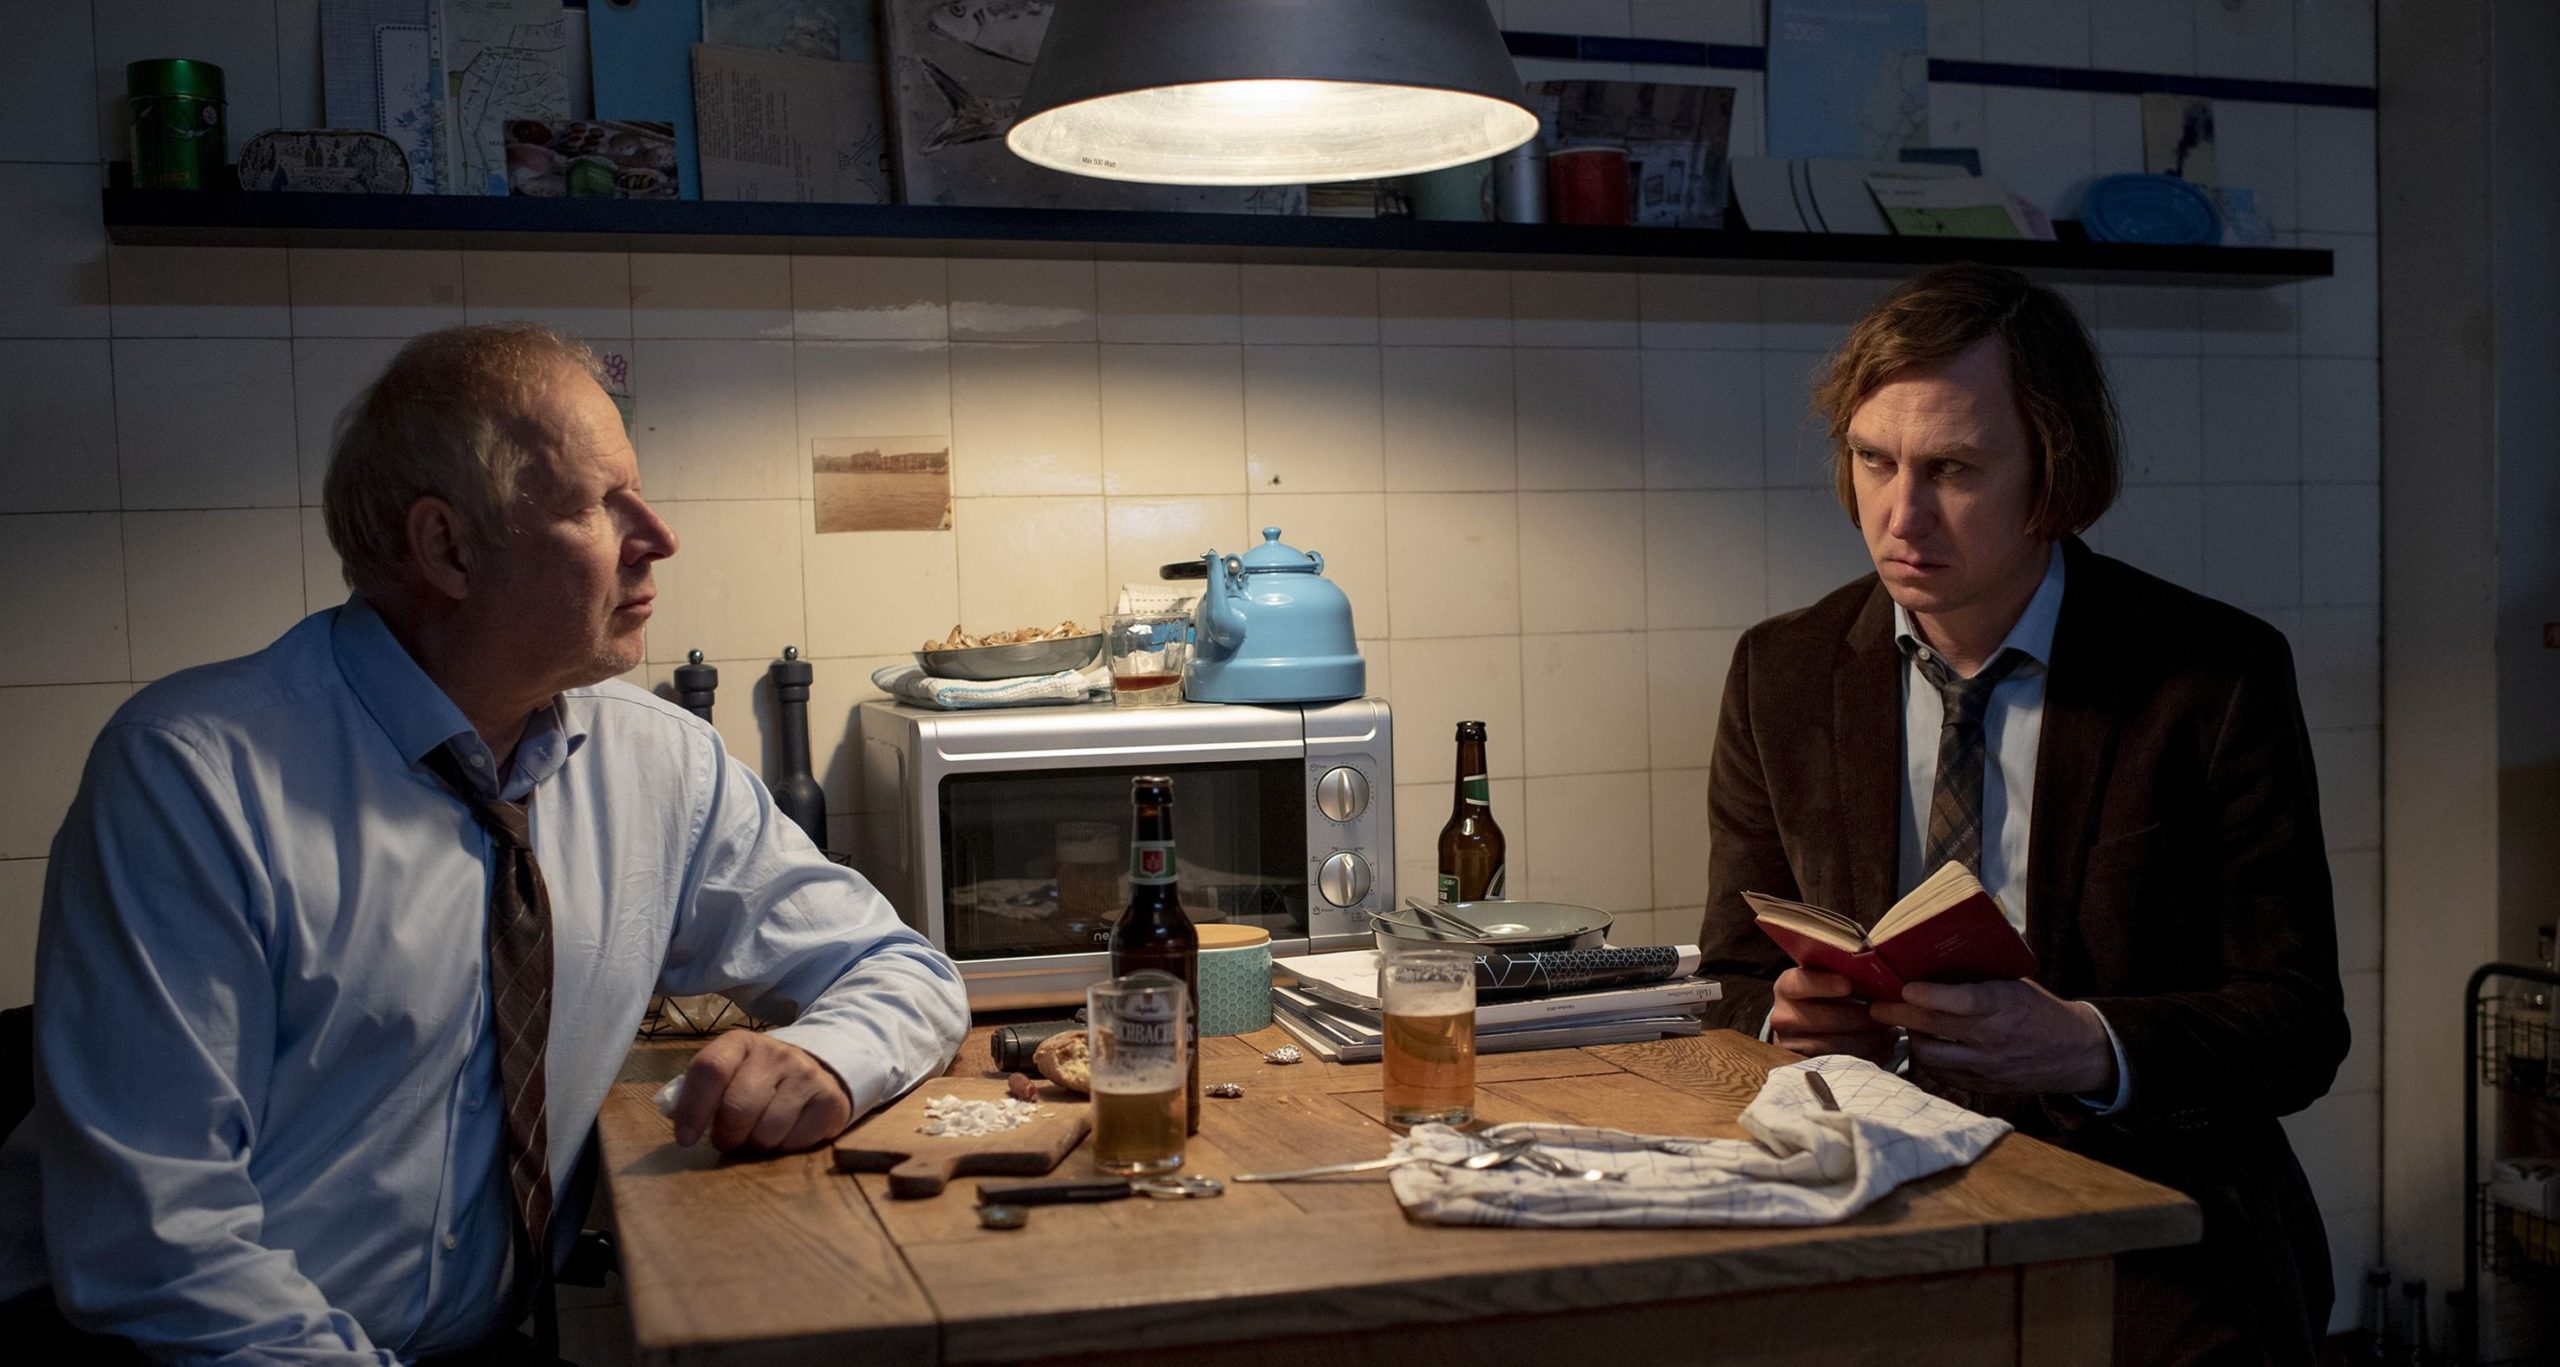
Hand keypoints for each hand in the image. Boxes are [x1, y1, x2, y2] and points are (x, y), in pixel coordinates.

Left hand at [670, 1031, 854, 1151]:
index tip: (685, 1139)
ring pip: (767, 1131)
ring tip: (758, 1135)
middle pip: (738, 1107)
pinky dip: (784, 1148)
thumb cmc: (758, 1079)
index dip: (693, 1109)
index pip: (710, 1069)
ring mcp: (807, 1075)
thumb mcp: (729, 1073)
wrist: (817, 1070)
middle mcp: (776, 1053)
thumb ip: (702, 1092)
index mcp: (740, 1043)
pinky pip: (795, 1142)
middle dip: (727, 1136)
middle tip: (728, 1141)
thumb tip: (680, 1122)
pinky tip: (785, 1134)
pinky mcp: (830, 1101)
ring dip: (756, 1145)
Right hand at [1769, 967, 1897, 1065]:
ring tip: (1890, 1032)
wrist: (1801, 1028)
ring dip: (1873, 1039)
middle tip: (1889, 1014)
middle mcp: (1783, 1017)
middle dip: (1866, 1017)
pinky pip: (1844, 1065)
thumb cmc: (1822, 997)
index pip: (1802, 983)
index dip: (1825, 984)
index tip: (1848, 984)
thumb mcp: (1823, 979)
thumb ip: (1842, 974)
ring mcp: (1792, 1046)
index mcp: (1787, 987)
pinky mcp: (1807, 1067)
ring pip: (1839, 1046)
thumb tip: (1877, 978)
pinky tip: (1882, 1047)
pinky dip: (1869, 1056)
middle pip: (1830, 1019)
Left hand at [1869, 980, 2115, 1096]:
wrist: (2075, 1052)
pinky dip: (1929, 1059)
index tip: (1906, 987)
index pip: (1965, 1001)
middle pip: (1935, 1028)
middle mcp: (1993, 1037)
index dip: (1932, 995)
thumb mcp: (2014, 985)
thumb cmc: (2039, 1010)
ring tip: (1904, 1023)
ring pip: (1932, 1055)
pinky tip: (1926, 1045)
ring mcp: (1987, 1066)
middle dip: (1898, 1015)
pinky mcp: (1983, 1086)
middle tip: (1876, 1006)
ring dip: (1912, 1038)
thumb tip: (1929, 963)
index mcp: (2004, 1004)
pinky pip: (1942, 1074)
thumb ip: (1977, 980)